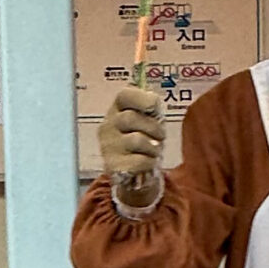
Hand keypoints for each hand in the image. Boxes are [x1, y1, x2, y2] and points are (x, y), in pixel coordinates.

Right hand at [100, 84, 165, 203]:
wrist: (133, 171)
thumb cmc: (143, 139)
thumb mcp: (147, 120)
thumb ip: (150, 108)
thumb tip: (154, 102)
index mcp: (117, 109)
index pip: (124, 96)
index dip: (140, 98)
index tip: (153, 107)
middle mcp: (107, 125)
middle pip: (131, 118)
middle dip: (153, 127)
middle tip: (161, 136)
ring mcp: (108, 146)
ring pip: (136, 140)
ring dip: (153, 146)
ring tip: (154, 150)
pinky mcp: (112, 166)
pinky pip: (139, 160)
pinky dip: (150, 161)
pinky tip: (147, 162)